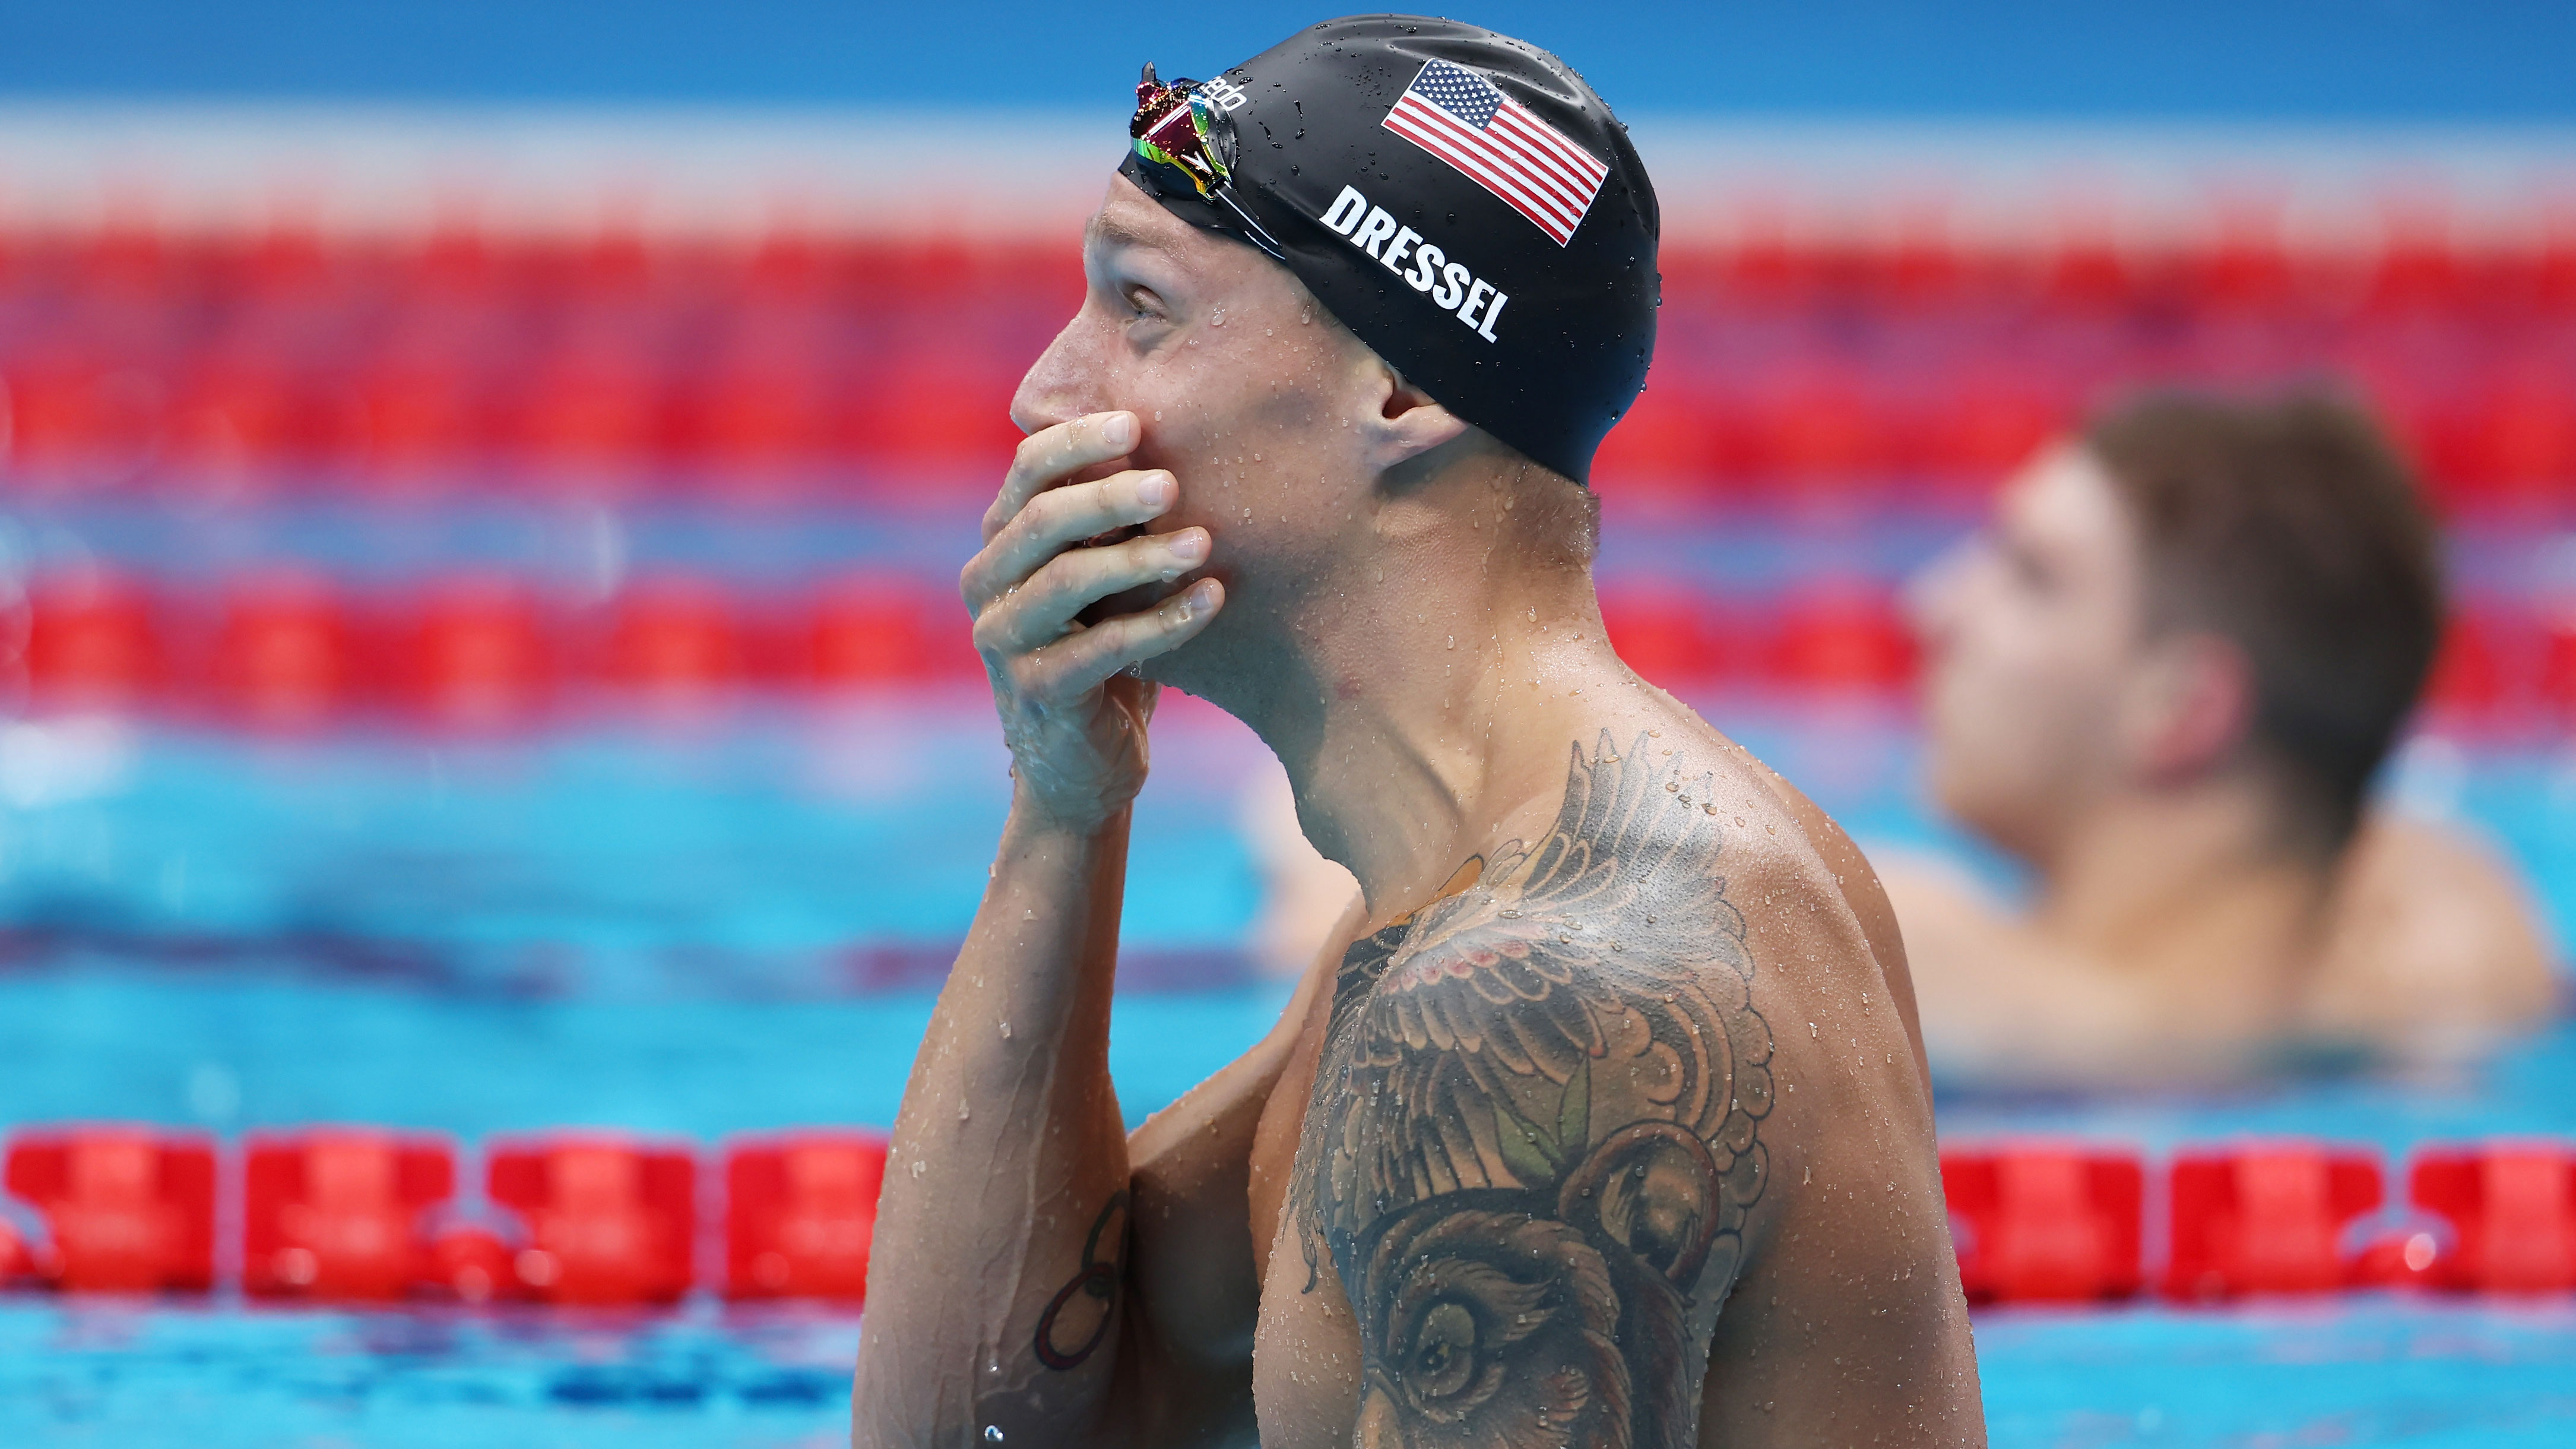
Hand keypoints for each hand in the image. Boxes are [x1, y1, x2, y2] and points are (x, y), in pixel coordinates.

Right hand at [962, 411, 1223, 832]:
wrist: (1085, 767)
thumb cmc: (1107, 655)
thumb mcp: (1108, 583)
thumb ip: (1116, 527)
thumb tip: (1179, 448)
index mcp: (1001, 543)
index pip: (1028, 472)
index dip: (1077, 441)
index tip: (1136, 424)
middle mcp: (987, 585)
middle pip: (1042, 519)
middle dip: (1110, 495)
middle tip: (1171, 484)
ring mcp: (1003, 640)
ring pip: (1068, 580)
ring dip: (1141, 557)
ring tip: (1202, 543)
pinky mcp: (1035, 691)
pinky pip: (1102, 647)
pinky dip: (1161, 622)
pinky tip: (1211, 602)